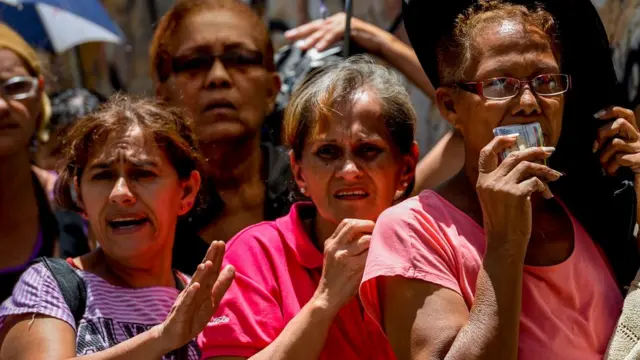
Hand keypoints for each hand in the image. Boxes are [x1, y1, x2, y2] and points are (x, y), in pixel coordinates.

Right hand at [156, 241, 234, 351]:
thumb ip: (221, 284)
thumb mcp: (212, 300)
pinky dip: (190, 295)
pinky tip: (195, 286)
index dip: (216, 257)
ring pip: (195, 286)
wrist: (173, 335)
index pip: (211, 271)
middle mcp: (194, 291)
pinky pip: (186, 303)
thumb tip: (231, 267)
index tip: (221, 242)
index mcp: (202, 288)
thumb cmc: (193, 315)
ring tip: (208, 262)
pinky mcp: (181, 313)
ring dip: (201, 274)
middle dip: (210, 258)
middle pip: (203, 274)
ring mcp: (186, 301)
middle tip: (216, 243)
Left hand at [284, 13, 389, 53]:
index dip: (302, 31)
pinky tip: (318, 49)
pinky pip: (333, 35)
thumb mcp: (342, 44)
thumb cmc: (361, 47)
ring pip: (323, 31)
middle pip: (315, 26)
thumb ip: (330, 44)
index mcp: (334, 22)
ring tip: (303, 47)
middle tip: (289, 37)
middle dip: (301, 32)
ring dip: (312, 40)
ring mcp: (343, 22)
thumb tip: (315, 51)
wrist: (378, 44)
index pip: (315, 26)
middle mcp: (337, 19)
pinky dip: (325, 42)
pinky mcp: (349, 27)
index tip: (290, 37)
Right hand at [313, 219, 373, 313]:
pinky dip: (376, 253)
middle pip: (354, 225)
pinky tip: (379, 256)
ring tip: (380, 245)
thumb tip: (364, 233)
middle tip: (377, 231)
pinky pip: (370, 255)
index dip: (360, 222)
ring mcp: (343, 256)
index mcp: (330, 243)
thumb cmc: (334, 277)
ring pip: (365, 240)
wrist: (328, 296)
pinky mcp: (353, 267)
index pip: (346, 223)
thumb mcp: (332, 256)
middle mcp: (335, 247)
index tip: (369, 227)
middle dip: (368, 225)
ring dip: (375, 241)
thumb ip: (343, 244)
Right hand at [476, 135, 560, 249]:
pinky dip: (544, 186)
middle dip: (534, 151)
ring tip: (555, 176)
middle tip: (549, 152)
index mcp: (482, 181)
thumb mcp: (496, 198)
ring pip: (527, 166)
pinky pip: (535, 181)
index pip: (486, 153)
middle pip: (514, 156)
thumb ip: (504, 180)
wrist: (504, 242)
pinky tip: (547, 195)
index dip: (500, 141)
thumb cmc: (503, 222)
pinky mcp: (516, 194)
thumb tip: (525, 163)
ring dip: (545, 170)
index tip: (515, 137)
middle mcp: (490, 181)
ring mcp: (502, 186)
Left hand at [593, 106, 639, 223]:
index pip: (626, 114)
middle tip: (595, 148)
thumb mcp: (610, 155)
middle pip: (620, 123)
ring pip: (617, 142)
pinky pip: (621, 157)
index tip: (596, 116)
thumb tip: (594, 141)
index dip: (612, 111)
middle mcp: (639, 139)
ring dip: (604, 155)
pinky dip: (612, 166)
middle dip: (602, 133)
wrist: (636, 192)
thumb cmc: (620, 173)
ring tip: (605, 166)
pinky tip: (613, 172)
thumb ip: (605, 144)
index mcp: (632, 135)